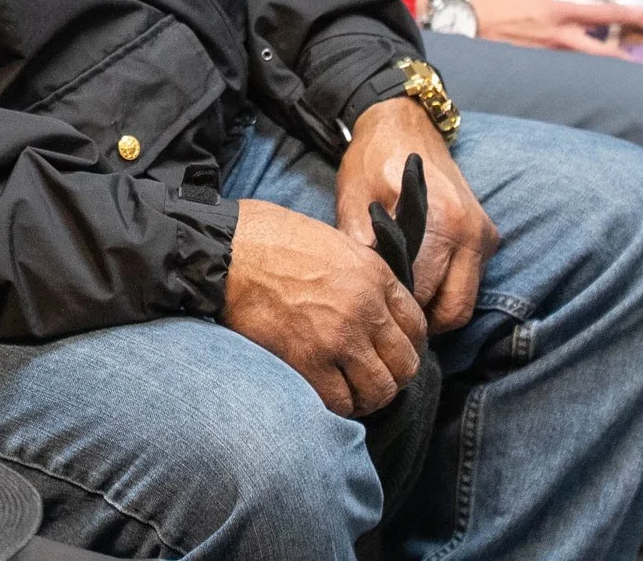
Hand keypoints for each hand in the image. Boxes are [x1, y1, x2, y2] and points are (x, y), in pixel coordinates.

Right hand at [223, 199, 422, 416]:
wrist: (225, 250)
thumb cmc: (269, 238)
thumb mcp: (333, 242)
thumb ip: (361, 276)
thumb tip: (374, 306)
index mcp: (374, 275)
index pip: (416, 326)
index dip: (407, 345)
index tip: (391, 352)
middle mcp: (365, 309)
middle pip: (405, 365)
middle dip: (392, 376)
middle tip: (372, 377)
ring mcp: (338, 339)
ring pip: (378, 391)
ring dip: (367, 396)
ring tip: (350, 390)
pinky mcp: (308, 362)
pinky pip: (340, 401)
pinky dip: (337, 404)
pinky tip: (326, 393)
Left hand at [338, 97, 497, 335]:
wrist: (402, 121)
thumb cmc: (372, 160)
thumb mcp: (353, 202)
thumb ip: (363, 250)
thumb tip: (371, 296)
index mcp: (442, 223)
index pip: (424, 295)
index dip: (397, 310)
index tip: (373, 311)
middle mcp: (472, 233)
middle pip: (455, 311)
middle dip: (423, 321)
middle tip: (389, 316)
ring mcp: (483, 235)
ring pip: (466, 301)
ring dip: (437, 308)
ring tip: (401, 300)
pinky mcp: (486, 235)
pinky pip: (470, 281)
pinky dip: (447, 289)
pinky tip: (418, 280)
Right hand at [465, 0, 642, 57]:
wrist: (459, 25)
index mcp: (557, 10)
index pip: (606, 14)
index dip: (637, 16)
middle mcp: (558, 37)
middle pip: (606, 51)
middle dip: (634, 52)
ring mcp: (548, 56)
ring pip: (590, 64)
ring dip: (612, 63)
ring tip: (632, 63)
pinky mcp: (537, 66)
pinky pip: (569, 68)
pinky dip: (586, 67)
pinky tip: (596, 68)